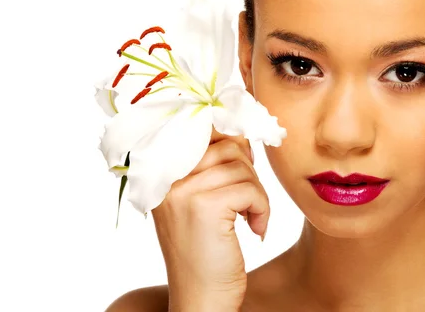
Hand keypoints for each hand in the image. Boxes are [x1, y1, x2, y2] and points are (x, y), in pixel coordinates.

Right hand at [151, 128, 268, 310]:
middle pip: (227, 145)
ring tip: (249, 217)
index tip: (246, 161)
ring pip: (242, 166)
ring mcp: (182, 191)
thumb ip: (211, 166)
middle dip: (248, 171)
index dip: (231, 140)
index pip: (200, 130)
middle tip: (246, 200)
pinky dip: (263, 209)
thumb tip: (241, 133)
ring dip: (257, 193)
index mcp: (161, 174)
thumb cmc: (207, 252)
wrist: (201, 299)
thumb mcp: (201, 202)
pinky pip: (251, 188)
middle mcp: (166, 179)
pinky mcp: (205, 206)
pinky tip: (254, 229)